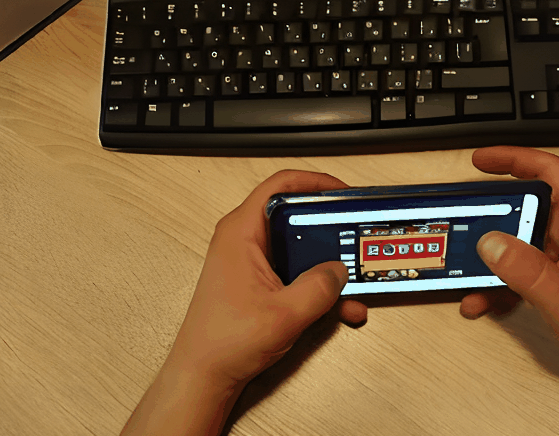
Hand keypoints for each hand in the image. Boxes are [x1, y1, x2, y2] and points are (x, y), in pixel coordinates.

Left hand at [168, 170, 366, 385]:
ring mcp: (253, 261)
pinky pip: (296, 272)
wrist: (204, 375)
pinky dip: (318, 286)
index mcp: (242, 231)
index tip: (343, 193)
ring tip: (353, 279)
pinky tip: (340, 307)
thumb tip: (340, 271)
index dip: (316, 182)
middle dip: (330, 228)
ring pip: (300, 247)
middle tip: (354, 234)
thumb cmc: (224, 341)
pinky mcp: (260, 282)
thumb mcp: (286, 313)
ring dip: (329, 264)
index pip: (281, 184)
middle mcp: (245, 240)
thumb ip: (320, 287)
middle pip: (295, 215)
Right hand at [463, 146, 558, 379]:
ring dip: (495, 252)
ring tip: (469, 266)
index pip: (550, 171)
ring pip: (522, 234)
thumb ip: (525, 269)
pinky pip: (524, 262)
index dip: (514, 158)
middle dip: (495, 209)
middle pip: (530, 201)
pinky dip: (503, 277)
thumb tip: (490, 242)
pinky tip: (485, 298)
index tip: (482, 160)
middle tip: (466, 212)